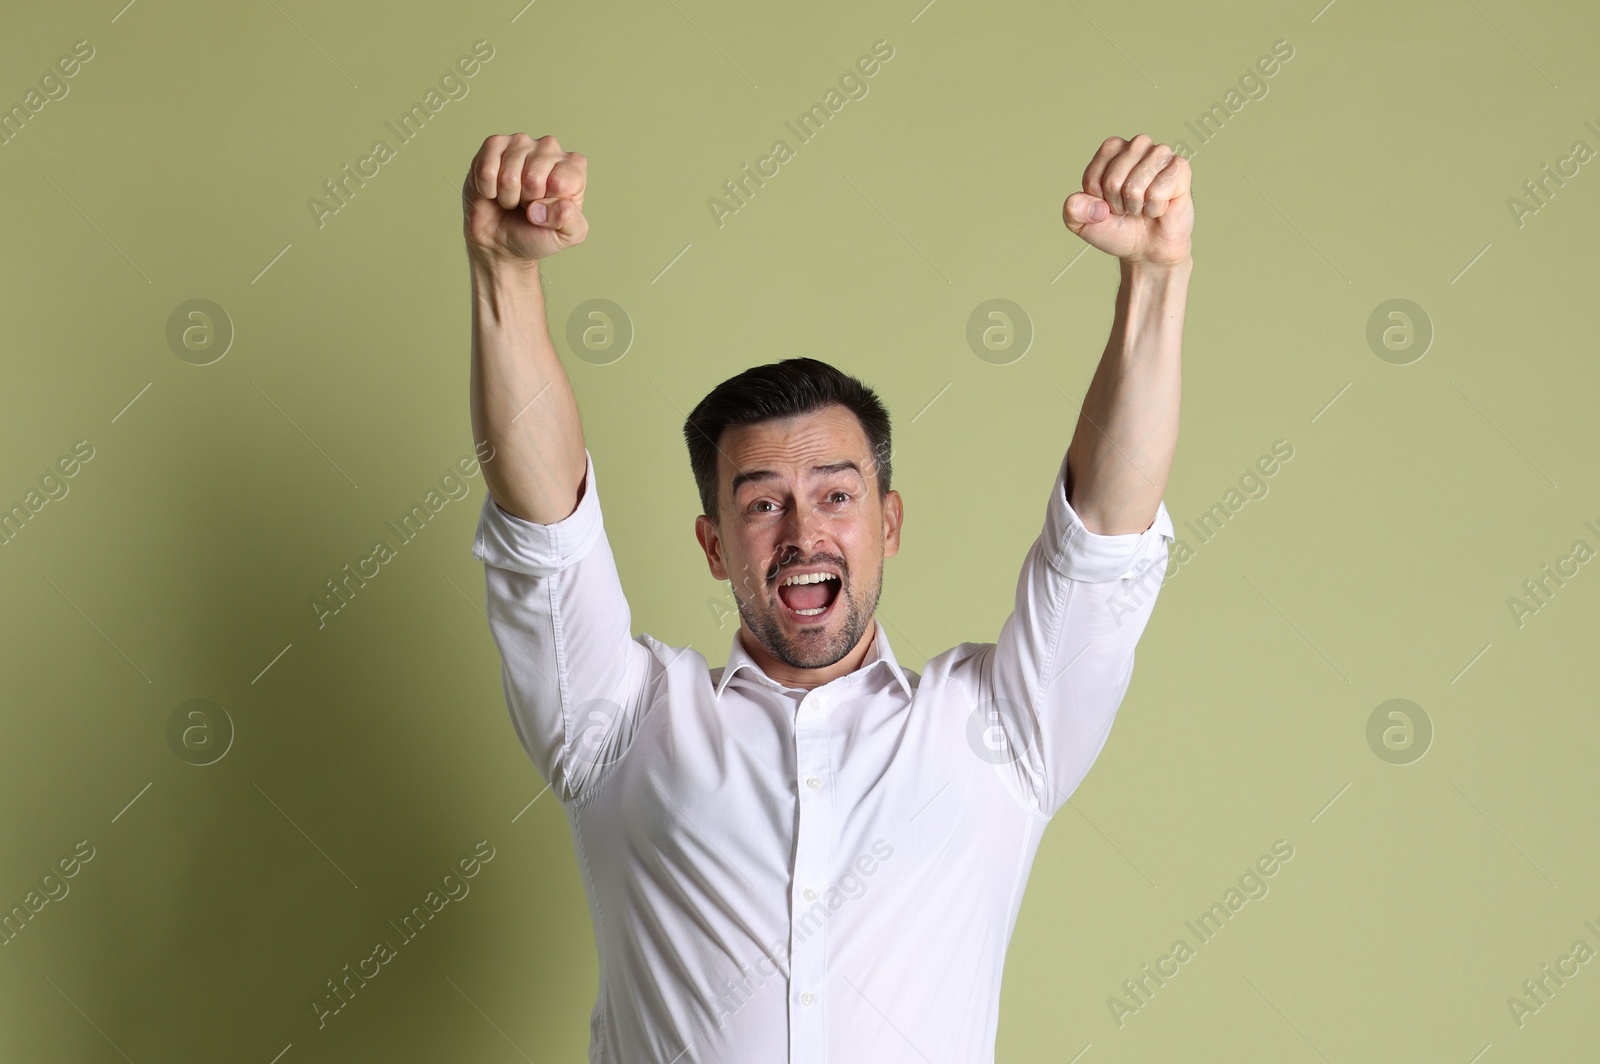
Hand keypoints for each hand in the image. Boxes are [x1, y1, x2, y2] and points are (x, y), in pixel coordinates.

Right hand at [463, 133, 587, 263]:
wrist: (501, 240)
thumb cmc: (536, 234)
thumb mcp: (566, 236)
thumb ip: (571, 221)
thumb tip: (553, 205)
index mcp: (574, 168)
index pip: (561, 182)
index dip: (549, 204)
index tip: (546, 209)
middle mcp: (550, 149)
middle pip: (534, 177)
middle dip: (526, 201)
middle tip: (526, 205)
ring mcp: (521, 143)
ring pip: (509, 175)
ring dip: (507, 196)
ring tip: (512, 199)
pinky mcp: (494, 145)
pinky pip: (487, 169)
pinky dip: (487, 189)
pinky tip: (494, 190)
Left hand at [1063, 134, 1192, 266]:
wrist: (1146, 250)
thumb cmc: (1118, 229)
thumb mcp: (1082, 224)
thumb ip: (1072, 210)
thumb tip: (1085, 203)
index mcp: (1112, 151)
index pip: (1095, 172)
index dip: (1098, 197)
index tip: (1107, 204)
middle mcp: (1137, 146)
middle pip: (1114, 178)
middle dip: (1117, 202)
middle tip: (1127, 208)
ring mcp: (1160, 154)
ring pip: (1137, 183)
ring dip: (1136, 205)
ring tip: (1142, 207)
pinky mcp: (1180, 168)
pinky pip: (1159, 189)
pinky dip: (1155, 207)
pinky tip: (1159, 207)